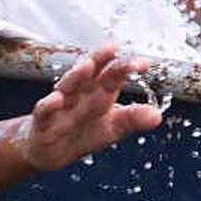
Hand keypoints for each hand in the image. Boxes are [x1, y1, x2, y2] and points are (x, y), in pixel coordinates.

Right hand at [18, 44, 162, 171]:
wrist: (50, 152)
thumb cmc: (83, 133)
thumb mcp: (112, 128)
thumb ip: (133, 119)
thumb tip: (157, 115)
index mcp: (98, 93)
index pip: (112, 76)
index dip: (126, 68)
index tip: (144, 63)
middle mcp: (79, 95)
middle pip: (90, 74)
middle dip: (100, 60)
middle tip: (113, 48)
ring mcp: (60, 107)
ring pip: (67, 88)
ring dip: (76, 76)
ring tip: (87, 65)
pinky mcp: (43, 123)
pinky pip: (44, 113)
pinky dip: (48, 106)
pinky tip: (55, 100)